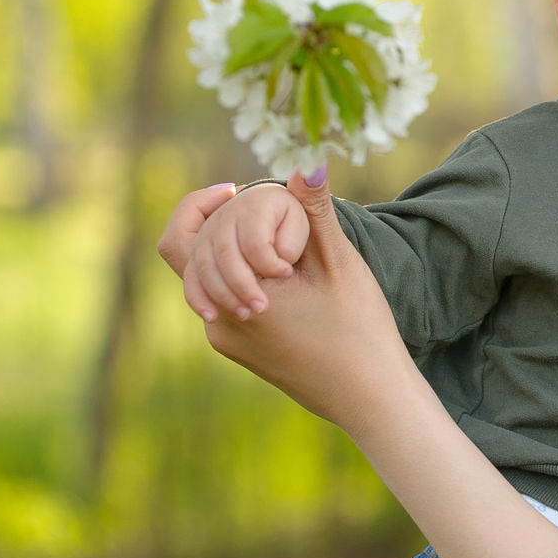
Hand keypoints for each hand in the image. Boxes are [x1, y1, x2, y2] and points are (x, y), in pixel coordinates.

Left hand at [196, 168, 415, 433]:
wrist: (370, 397)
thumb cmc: (360, 328)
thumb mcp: (338, 261)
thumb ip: (316, 209)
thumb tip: (308, 160)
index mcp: (235, 296)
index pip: (188, 235)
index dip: (203, 203)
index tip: (235, 189)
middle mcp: (219, 324)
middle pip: (193, 255)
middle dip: (221, 225)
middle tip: (263, 215)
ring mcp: (227, 342)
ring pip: (205, 278)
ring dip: (230, 253)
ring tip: (275, 246)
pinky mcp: (240, 351)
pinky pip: (220, 302)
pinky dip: (241, 279)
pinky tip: (282, 277)